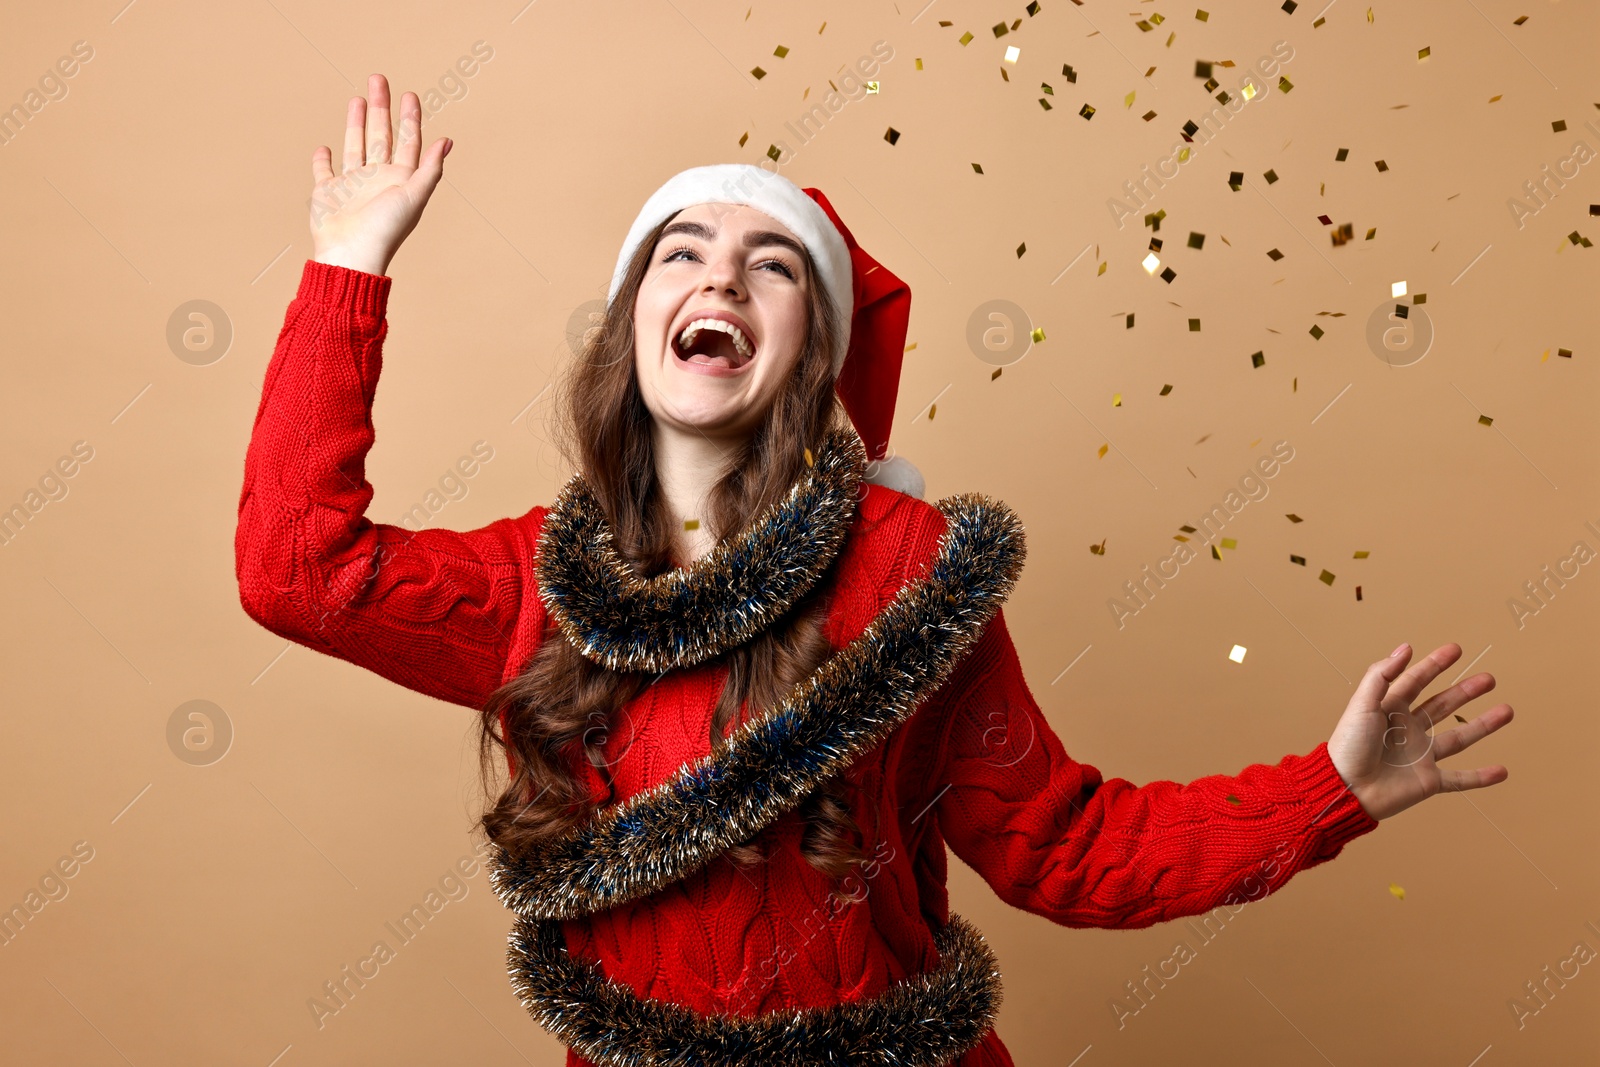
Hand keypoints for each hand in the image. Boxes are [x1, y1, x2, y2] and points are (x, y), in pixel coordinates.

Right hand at [308, 73, 451, 275]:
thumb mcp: (413, 195)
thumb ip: (430, 169)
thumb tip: (448, 141)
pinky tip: (325, 147)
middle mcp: (377, 179)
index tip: (409, 94)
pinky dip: (323, 160)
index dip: (410, 118)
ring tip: (358, 99)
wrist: (351, 254)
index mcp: (400, 179)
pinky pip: (325, 171)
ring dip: (357, 123)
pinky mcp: (328, 193)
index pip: (408, 141)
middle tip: (378, 79)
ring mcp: (352, 185)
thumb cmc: (385, 229)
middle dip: (381, 107)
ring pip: (355, 146)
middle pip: (381, 135)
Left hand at [1326, 643, 1512, 821]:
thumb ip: (1382, 675)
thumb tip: (1405, 648)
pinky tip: (1502, 771)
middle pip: (1442, 706)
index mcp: (1389, 710)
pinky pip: (1460, 779)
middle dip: (1465, 692)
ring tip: (1507, 711)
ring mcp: (1420, 756)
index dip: (1434, 665)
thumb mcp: (1362, 704)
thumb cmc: (1349, 745)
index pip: (1416, 681)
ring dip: (1483, 725)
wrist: (1347, 789)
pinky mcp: (1428, 781)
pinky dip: (1481, 777)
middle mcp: (1407, 731)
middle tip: (1489, 679)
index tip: (1455, 649)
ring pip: (1458, 738)